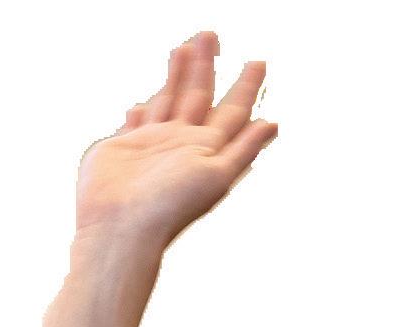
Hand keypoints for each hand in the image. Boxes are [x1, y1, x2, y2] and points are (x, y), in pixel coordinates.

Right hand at [73, 30, 278, 255]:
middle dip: (207, 65)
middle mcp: (184, 145)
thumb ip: (243, 147)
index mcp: (209, 150)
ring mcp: (155, 144)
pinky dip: (145, 109)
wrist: (122, 224)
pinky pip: (140, 120)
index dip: (247, 87)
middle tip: (212, 34)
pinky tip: (145, 102)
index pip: (233, 111)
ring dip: (178, 74)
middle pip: (199, 95)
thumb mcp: (216, 174)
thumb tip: (273, 123)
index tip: (259, 61)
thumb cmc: (170, 205)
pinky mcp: (126, 146)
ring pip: (169, 99)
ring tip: (185, 47)